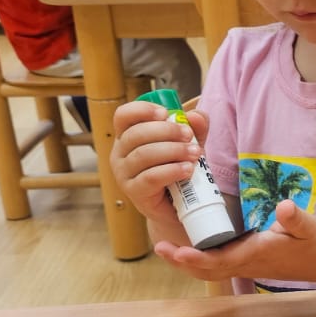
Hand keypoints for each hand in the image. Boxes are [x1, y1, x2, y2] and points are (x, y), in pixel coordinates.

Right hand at [110, 99, 207, 226]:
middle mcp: (120, 153)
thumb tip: (194, 116)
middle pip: (136, 134)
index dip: (141, 110)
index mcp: (128, 135)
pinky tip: (188, 169)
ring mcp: (124, 174)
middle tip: (189, 135)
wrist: (181, 206)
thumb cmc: (179, 170)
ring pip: (144, 155)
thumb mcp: (189, 144)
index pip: (123, 116)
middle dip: (166, 131)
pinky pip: (150, 177)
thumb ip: (195, 128)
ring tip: (195, 153)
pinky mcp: (134, 192)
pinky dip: (171, 171)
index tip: (165, 113)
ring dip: (173, 150)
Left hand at [154, 200, 315, 282]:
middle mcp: (244, 263)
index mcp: (256, 253)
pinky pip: (212, 266)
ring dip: (184, 263)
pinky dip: (194, 261)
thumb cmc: (311, 241)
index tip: (179, 251)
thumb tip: (284, 207)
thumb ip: (295, 218)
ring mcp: (241, 265)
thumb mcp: (308, 226)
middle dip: (181, 262)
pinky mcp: (241, 262)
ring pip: (207, 270)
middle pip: (206, 269)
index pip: (222, 260)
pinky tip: (181, 249)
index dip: (198, 258)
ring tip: (163, 249)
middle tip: (159, 248)